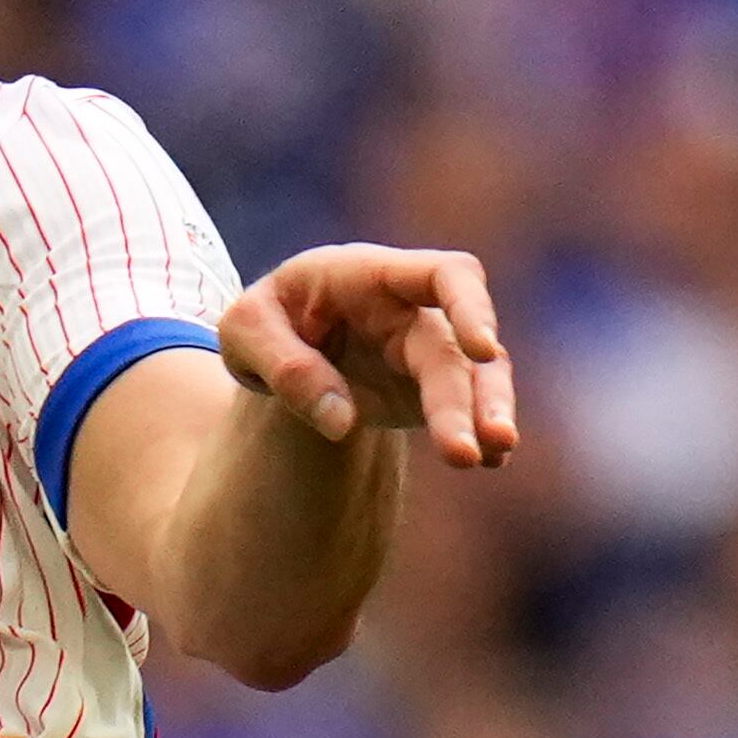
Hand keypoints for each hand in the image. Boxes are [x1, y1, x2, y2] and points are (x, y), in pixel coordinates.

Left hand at [217, 244, 519, 470]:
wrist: (282, 343)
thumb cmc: (267, 321)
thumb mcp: (245, 333)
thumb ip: (285, 367)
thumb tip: (339, 420)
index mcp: (372, 274)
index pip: (444, 275)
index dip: (471, 307)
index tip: (482, 351)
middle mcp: (413, 309)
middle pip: (455, 348)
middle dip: (464, 399)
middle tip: (462, 454)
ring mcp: (428, 349)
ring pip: (477, 378)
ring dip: (489, 414)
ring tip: (493, 456)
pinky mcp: (431, 389)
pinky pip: (467, 408)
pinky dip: (480, 435)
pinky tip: (490, 463)